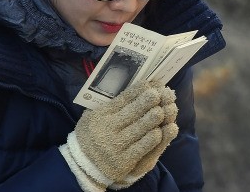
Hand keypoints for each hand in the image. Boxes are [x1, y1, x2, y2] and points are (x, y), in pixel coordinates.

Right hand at [60, 81, 176, 191]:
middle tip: (162, 93)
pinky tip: (162, 130)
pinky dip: (155, 136)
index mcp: (101, 115)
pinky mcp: (125, 161)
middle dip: (150, 100)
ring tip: (166, 109)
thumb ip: (109, 104)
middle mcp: (108, 129)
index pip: (123, 98)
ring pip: (143, 127)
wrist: (83, 166)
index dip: (139, 90)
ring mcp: (117, 145)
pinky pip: (144, 146)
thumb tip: (134, 89)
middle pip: (135, 111)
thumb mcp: (92, 116)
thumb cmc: (91, 135)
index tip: (151, 84)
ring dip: (157, 116)